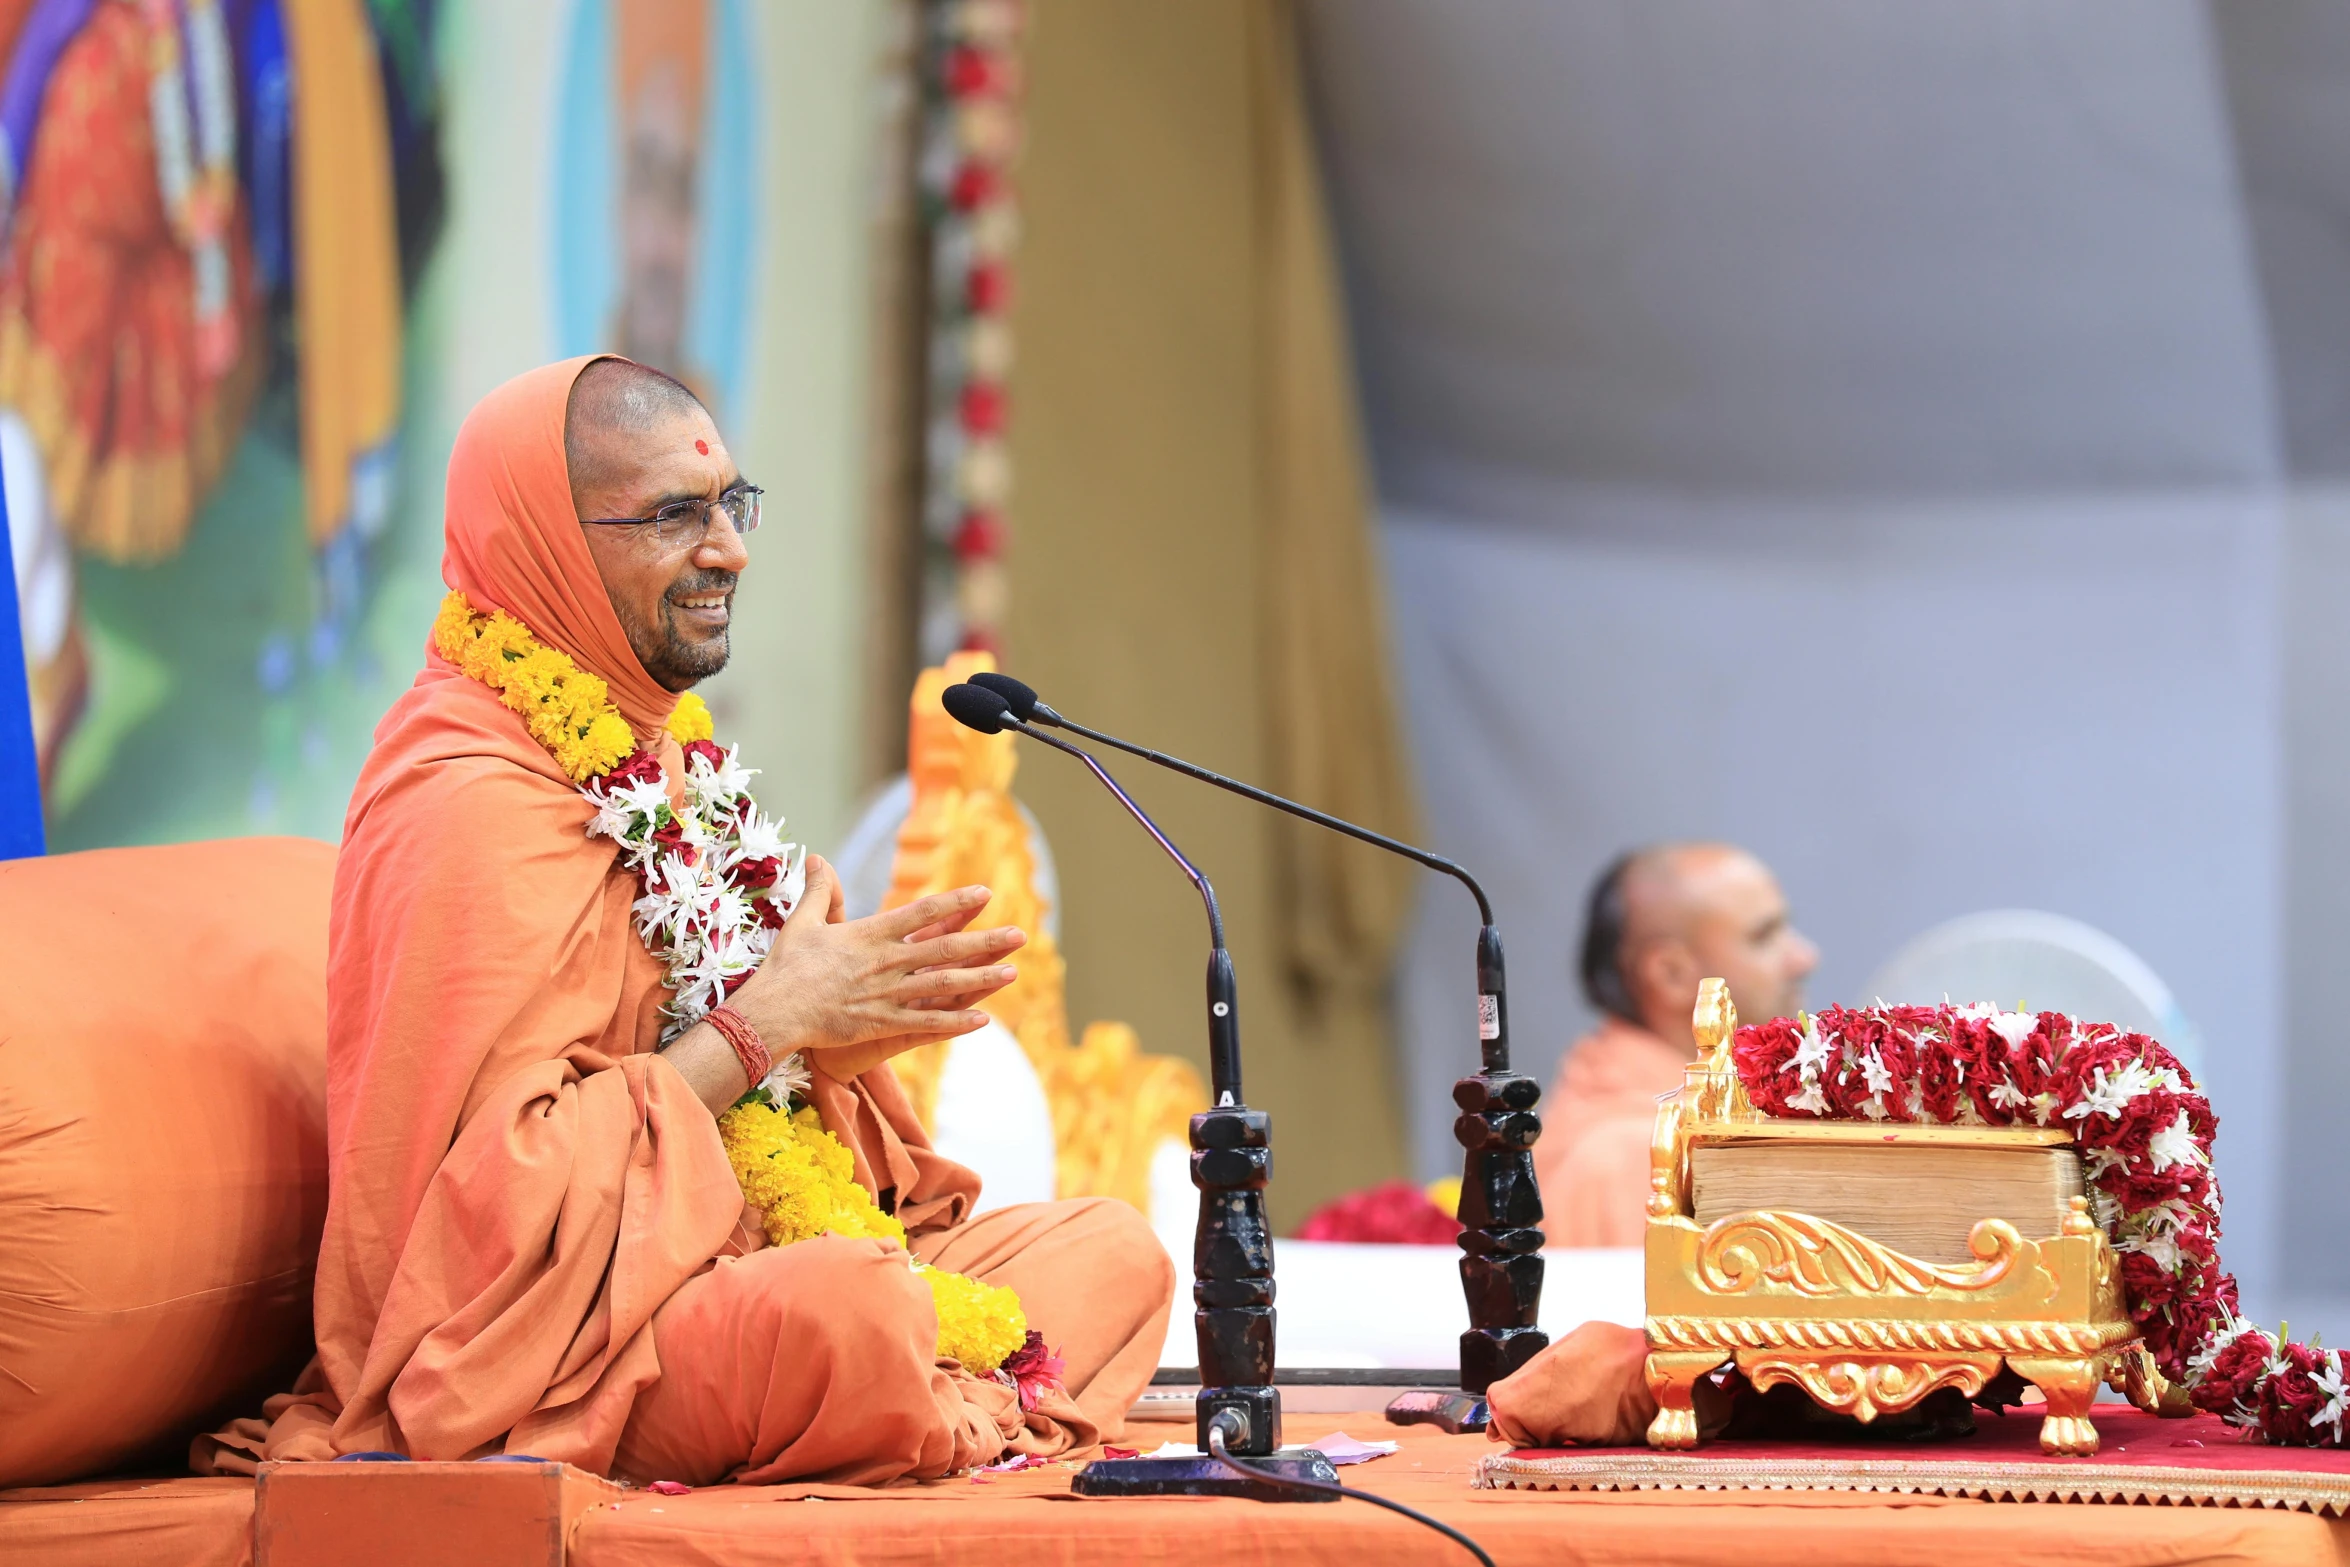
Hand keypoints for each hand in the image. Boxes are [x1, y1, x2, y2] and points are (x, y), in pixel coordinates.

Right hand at [723, 855, 1024, 1082]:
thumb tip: (816, 856)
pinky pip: (925, 1022)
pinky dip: (955, 1021)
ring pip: (942, 984)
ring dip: (980, 978)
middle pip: (944, 947)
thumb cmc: (786, 966)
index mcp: (870, 934)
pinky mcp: (880, 1022)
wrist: (772, 1010)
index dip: (956, 901)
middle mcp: (885, 961)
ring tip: (1013, 972)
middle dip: (985, 940)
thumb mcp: (803, 921)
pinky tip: (983, 1019)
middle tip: (1021, 934)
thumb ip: (819, 890)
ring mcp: (885, 993)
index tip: (985, 892)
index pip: (922, 912)